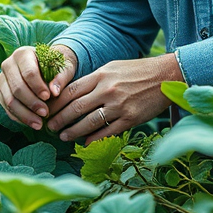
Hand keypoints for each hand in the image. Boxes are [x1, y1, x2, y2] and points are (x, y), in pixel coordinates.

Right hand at [0, 44, 75, 129]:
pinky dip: (18, 117)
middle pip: (17, 87)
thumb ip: (61, 76)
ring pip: (9, 100)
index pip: (28, 72)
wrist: (47, 66)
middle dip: (32, 103)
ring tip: (39, 124)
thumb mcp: (64, 66)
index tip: (48, 97)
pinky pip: (6, 108)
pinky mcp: (1, 92)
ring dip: (24, 114)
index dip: (37, 86)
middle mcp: (8, 64)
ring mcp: (2, 79)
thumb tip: (55, 91)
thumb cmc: (56, 65)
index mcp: (23, 54)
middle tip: (45, 113)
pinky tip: (31, 122)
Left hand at [47, 54, 181, 143]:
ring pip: (89, 122)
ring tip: (63, 136)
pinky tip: (85, 143)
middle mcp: (107, 90)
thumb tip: (73, 94)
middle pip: (76, 107)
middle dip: (59, 119)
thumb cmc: (136, 71)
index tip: (47, 109)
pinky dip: (94, 139)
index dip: (56, 102)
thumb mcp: (112, 68)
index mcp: (100, 76)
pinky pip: (108, 131)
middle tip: (49, 127)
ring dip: (73, 131)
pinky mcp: (131, 119)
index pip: (71, 90)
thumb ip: (93, 81)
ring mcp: (119, 105)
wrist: (165, 76)